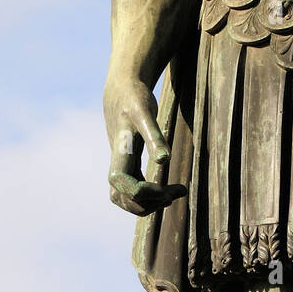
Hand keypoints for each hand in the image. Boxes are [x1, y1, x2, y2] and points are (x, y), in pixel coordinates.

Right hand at [104, 75, 186, 216]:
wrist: (122, 88)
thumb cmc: (134, 98)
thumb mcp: (146, 114)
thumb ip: (154, 137)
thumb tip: (164, 161)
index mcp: (119, 152)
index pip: (121, 184)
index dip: (141, 193)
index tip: (166, 189)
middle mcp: (117, 161)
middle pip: (121, 197)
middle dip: (146, 203)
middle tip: (176, 194)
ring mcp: (121, 162)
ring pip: (124, 196)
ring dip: (147, 203)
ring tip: (173, 196)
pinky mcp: (128, 160)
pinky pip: (133, 186)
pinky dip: (148, 194)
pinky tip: (167, 190)